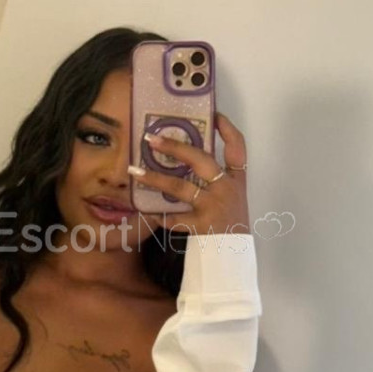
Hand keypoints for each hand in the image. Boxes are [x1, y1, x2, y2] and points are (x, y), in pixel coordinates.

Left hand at [128, 111, 249, 236]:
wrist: (233, 257)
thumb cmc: (228, 224)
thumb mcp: (231, 198)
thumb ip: (216, 180)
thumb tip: (184, 159)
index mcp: (236, 180)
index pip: (238, 147)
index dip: (226, 129)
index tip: (213, 114)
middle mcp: (226, 189)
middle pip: (200, 159)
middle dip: (174, 147)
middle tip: (151, 139)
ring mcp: (213, 206)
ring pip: (179, 187)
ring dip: (154, 178)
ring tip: (134, 172)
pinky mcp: (201, 224)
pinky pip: (173, 217)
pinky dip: (159, 215)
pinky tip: (145, 212)